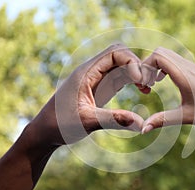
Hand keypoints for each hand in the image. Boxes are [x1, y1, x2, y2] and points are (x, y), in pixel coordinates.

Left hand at [30, 43, 144, 145]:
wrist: (46, 131)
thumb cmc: (60, 125)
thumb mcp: (87, 122)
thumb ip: (114, 120)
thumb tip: (142, 124)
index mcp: (86, 72)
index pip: (114, 53)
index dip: (131, 62)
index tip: (141, 80)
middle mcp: (92, 71)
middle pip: (120, 54)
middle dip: (137, 65)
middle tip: (148, 83)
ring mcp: (97, 78)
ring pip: (122, 65)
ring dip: (137, 72)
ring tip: (148, 87)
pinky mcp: (101, 87)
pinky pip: (121, 76)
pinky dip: (134, 80)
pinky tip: (143, 90)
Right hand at [141, 47, 194, 132]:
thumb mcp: (185, 117)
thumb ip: (162, 120)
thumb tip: (143, 129)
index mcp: (184, 75)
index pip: (158, 56)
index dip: (145, 67)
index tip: (144, 85)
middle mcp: (188, 66)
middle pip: (160, 52)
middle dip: (148, 65)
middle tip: (146, 84)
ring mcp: (192, 67)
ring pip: (167, 54)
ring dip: (155, 66)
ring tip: (152, 84)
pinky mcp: (194, 70)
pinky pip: (174, 60)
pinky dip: (163, 67)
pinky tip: (162, 81)